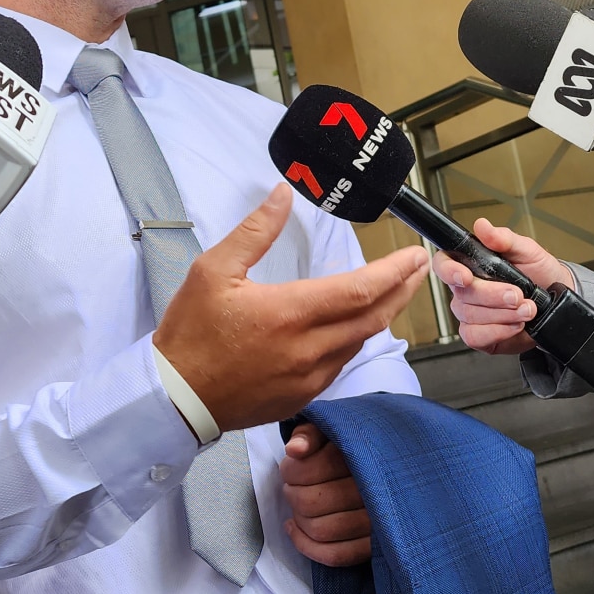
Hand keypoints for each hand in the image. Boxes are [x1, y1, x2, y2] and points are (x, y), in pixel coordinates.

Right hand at [155, 186, 428, 431]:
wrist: (175, 398)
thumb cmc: (190, 334)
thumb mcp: (213, 270)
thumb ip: (255, 231)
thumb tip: (282, 195)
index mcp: (290, 313)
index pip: (361, 289)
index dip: (395, 271)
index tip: (415, 255)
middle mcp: (309, 348)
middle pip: (374, 317)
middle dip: (403, 290)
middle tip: (419, 268)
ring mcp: (309, 377)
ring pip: (361, 341)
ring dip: (383, 314)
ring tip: (393, 291)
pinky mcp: (303, 396)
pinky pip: (342, 363)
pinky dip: (357, 339)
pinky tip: (356, 325)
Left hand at [280, 423, 368, 566]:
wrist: (381, 466)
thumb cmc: (345, 449)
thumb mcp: (327, 430)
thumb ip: (309, 435)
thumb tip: (295, 450)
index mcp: (362, 455)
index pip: (309, 471)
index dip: (290, 471)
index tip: (291, 467)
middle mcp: (374, 489)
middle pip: (310, 503)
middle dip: (292, 494)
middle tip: (294, 486)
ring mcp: (378, 521)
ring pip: (322, 531)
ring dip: (299, 519)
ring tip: (299, 504)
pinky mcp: (376, 545)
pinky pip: (337, 556)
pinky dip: (307, 546)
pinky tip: (294, 528)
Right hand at [432, 219, 571, 354]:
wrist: (556, 301)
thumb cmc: (539, 272)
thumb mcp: (527, 250)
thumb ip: (505, 238)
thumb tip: (483, 226)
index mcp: (470, 264)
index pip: (444, 263)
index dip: (449, 270)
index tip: (466, 276)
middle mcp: (466, 289)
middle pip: (463, 294)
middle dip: (493, 295)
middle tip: (518, 295)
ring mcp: (471, 313)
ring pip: (470, 316)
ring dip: (502, 314)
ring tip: (526, 309)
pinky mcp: (479, 335)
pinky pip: (475, 336)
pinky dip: (498, 331)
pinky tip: (515, 324)